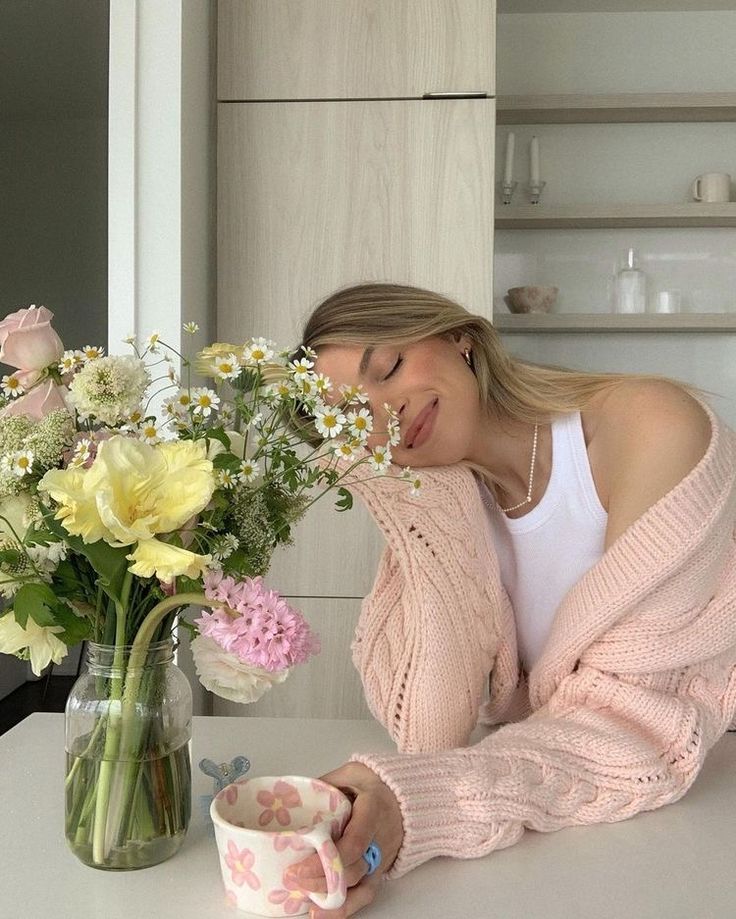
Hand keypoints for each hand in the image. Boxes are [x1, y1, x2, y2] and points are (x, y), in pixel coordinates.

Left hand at [285, 761, 403, 917]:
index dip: (326, 860)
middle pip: (352, 870)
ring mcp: (381, 859)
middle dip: (319, 879)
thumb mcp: (354, 773)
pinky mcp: (378, 872)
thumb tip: (295, 794)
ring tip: (301, 897)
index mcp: (373, 811)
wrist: (409, 799)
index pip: (353, 843)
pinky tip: (320, 913)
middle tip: (290, 878)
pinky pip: (364, 895)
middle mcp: (380, 840)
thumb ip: (327, 782)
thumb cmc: (377, 785)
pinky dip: (343, 908)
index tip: (299, 866)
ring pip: (358, 887)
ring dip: (328, 896)